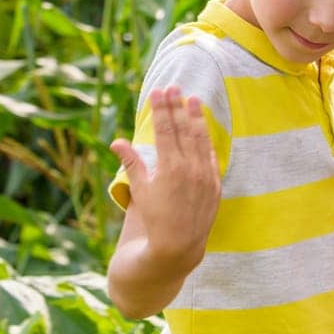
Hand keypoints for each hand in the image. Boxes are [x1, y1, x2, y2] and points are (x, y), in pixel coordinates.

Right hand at [110, 87, 219, 271]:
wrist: (178, 246)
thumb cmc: (154, 218)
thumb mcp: (140, 190)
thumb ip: (132, 163)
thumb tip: (117, 141)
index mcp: (169, 167)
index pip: (165, 130)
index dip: (161, 109)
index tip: (158, 92)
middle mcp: (190, 168)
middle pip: (183, 129)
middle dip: (177, 106)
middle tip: (173, 87)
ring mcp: (206, 175)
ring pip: (201, 139)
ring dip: (196, 117)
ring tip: (193, 98)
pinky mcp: (215, 184)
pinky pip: (211, 156)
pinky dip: (207, 140)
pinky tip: (204, 127)